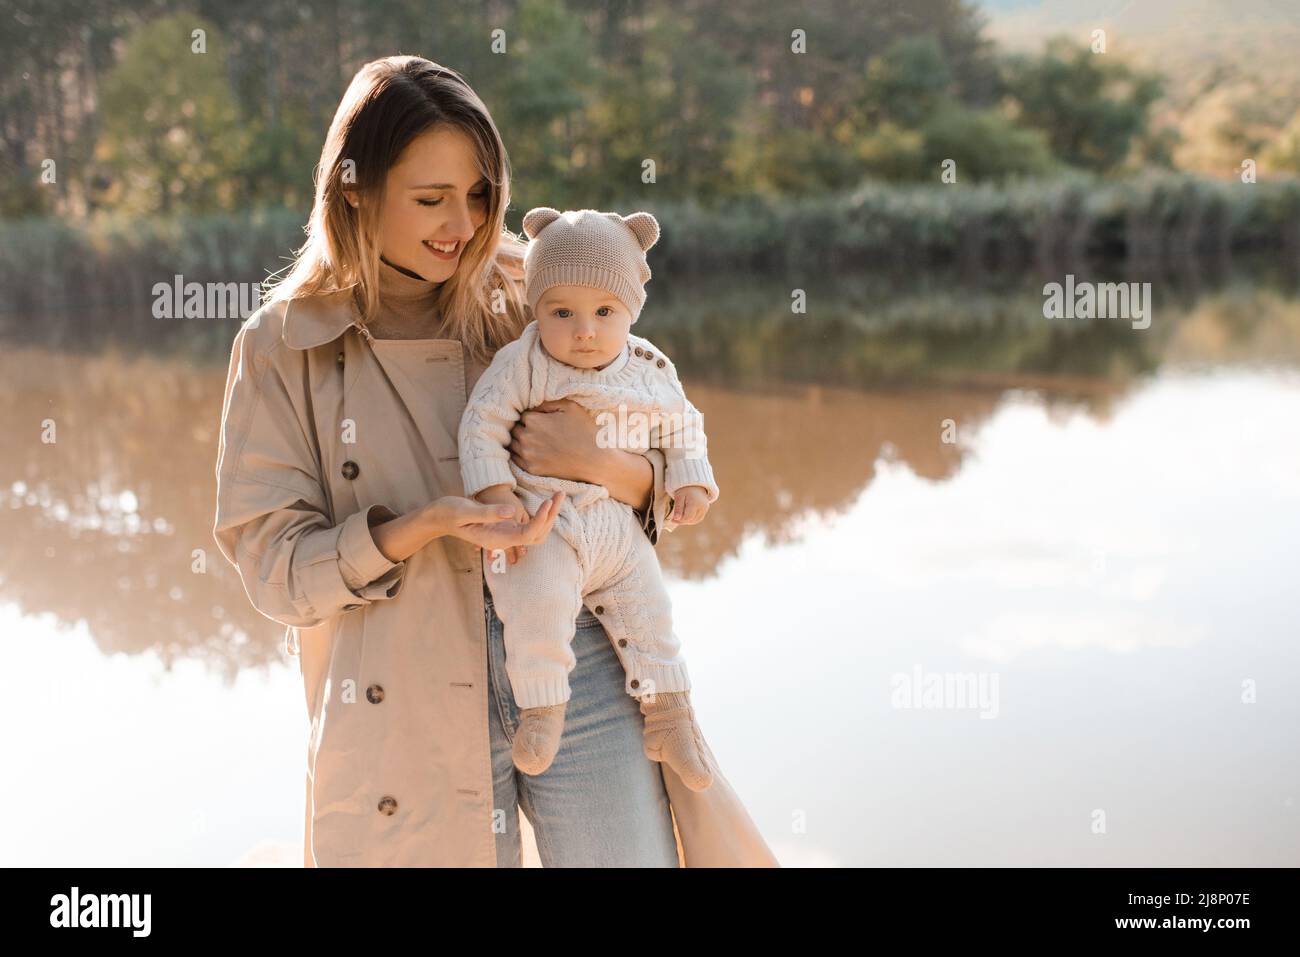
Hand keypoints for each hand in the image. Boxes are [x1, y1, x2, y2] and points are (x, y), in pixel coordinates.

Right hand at [429, 492, 564, 565]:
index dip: (541, 520)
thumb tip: (512, 512)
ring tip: (558, 496)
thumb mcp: (466, 510)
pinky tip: (546, 502)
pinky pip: (529, 526)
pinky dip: (540, 515)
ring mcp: (504, 535)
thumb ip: (488, 513)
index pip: (527, 534)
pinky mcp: (504, 527)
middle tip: (560, 495)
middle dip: (551, 517)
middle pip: (537, 536)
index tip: (548, 502)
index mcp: (496, 538)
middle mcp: (503, 540)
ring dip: (549, 516)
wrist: (438, 517)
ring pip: (535, 532)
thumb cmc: (449, 512)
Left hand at [508, 398, 602, 482]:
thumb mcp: (570, 407)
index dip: (531, 416)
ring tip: (535, 441)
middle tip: (538, 430)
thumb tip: (533, 405)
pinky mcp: (532, 469)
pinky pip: (516, 459)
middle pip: (514, 429)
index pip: (521, 414)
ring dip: (520, 441)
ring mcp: (527, 455)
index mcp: (533, 420)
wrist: (595, 460)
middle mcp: (526, 438)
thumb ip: (547, 402)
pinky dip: (520, 454)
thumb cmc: (585, 431)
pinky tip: (532, 452)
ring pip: (512, 444)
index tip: (540, 419)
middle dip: (523, 428)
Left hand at [668, 485, 709, 524]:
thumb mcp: (679, 497)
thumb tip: (676, 519)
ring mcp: (705, 508)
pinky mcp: (705, 509)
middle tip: (674, 519)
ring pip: (695, 520)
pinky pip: (698, 518)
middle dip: (682, 521)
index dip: (679, 520)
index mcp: (695, 503)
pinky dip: (691, 519)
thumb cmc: (685, 489)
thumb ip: (678, 508)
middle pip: (691, 520)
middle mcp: (702, 507)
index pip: (687, 517)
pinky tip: (685, 516)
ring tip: (679, 517)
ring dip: (686, 521)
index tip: (672, 519)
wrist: (694, 483)